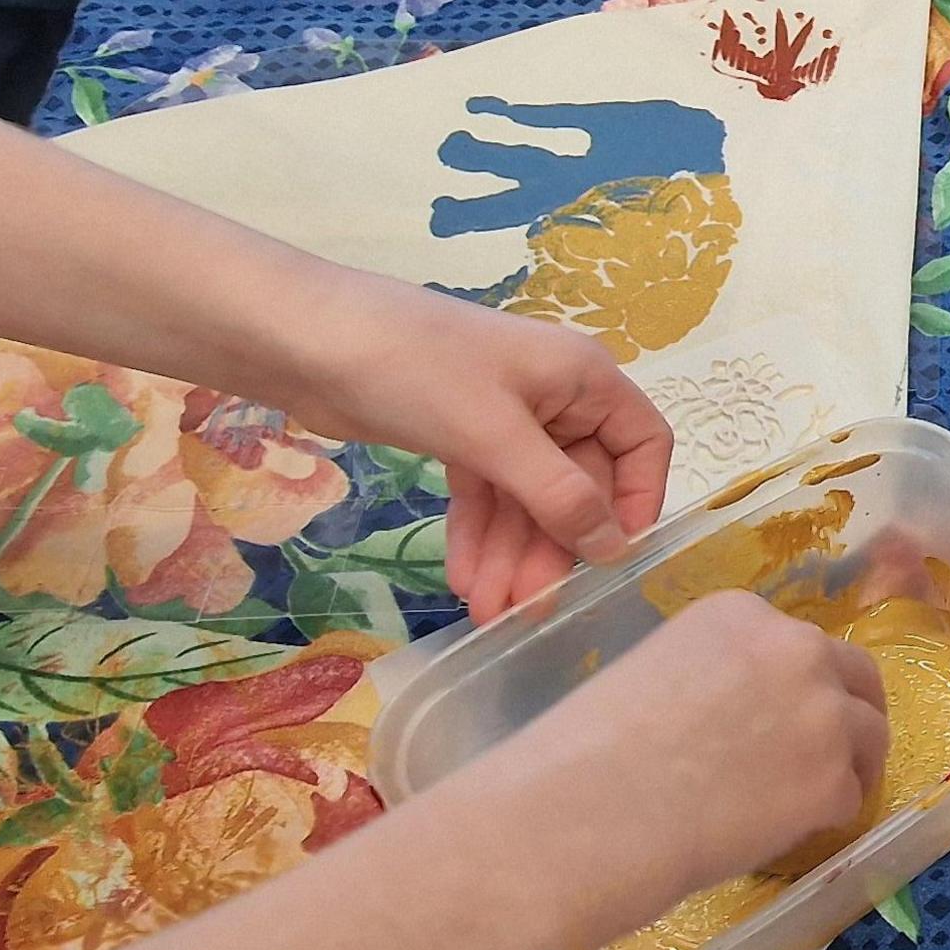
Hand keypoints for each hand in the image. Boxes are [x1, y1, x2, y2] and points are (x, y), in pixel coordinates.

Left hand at [268, 276, 674, 619]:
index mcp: (583, 377)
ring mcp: (504, 417)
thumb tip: (616, 548)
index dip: (635, 502)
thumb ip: (559, 495)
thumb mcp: (494, 435)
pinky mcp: (459, 434)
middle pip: (576, 484)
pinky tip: (463, 579)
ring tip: (486, 611)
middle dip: (550, 547)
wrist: (307, 338)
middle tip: (525, 610)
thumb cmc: (416, 368)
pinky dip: (478, 534)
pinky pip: (486, 494)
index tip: (612, 560)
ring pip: (527, 498)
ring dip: (509, 554)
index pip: (642, 443)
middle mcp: (554, 396)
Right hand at [534, 591, 890, 903]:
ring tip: (814, 802)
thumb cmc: (590, 748)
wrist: (588, 810)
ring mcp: (823, 715)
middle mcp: (796, 650)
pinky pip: (848, 798)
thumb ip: (714, 677)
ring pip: (869, 736)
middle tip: (834, 751)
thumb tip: (739, 717)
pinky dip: (823, 819)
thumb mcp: (654, 673)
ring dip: (848, 766)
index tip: (785, 713)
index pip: (797, 643)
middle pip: (856, 676)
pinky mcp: (833, 782)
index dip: (797, 682)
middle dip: (851, 711)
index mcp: (742, 615)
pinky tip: (780, 836)